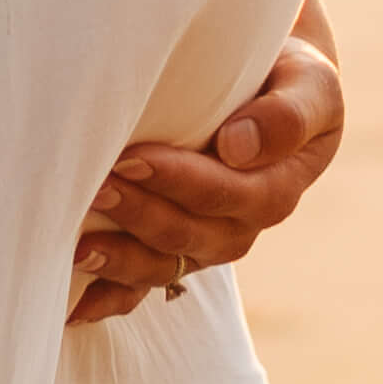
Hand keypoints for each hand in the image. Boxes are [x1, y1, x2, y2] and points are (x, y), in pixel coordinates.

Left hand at [71, 3, 343, 325]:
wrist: (265, 81)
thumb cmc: (287, 75)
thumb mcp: (309, 83)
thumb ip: (289, 113)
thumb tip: (237, 146)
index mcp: (280, 185)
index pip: (232, 194)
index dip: (181, 182)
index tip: (133, 159)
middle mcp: (245, 222)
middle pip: (191, 233)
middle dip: (140, 215)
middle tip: (95, 186)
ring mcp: (208, 240)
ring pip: (165, 264)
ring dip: (121, 260)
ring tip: (77, 247)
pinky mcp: (176, 246)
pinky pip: (146, 283)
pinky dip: (111, 297)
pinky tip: (73, 308)